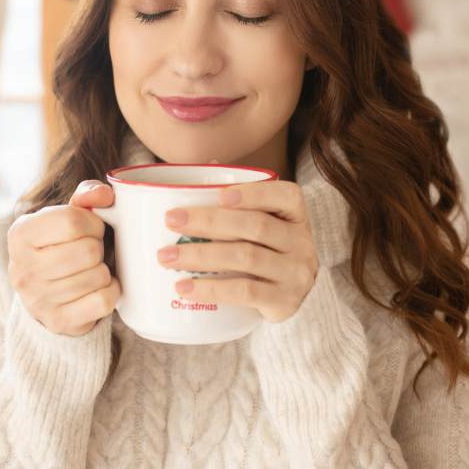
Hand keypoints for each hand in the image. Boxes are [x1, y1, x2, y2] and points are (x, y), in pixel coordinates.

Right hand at [5, 180, 121, 335]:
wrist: (43, 294)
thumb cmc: (58, 247)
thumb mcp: (65, 216)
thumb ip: (86, 197)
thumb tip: (104, 194)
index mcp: (20, 234)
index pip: (73, 220)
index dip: (93, 222)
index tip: (89, 229)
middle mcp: (22, 268)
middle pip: (88, 250)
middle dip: (98, 247)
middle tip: (90, 252)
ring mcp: (38, 299)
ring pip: (98, 276)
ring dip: (103, 270)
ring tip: (90, 270)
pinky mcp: (58, 321)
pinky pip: (103, 301)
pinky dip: (110, 291)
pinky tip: (98, 288)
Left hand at [156, 180, 318, 322]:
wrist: (299, 302)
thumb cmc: (271, 254)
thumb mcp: (267, 226)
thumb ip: (240, 202)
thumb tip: (207, 165)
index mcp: (296, 216)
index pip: (285, 196)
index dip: (254, 193)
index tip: (220, 195)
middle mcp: (300, 243)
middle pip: (255, 226)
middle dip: (208, 221)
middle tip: (171, 220)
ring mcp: (294, 274)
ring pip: (245, 257)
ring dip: (201, 254)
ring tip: (167, 256)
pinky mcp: (283, 302)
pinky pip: (244, 292)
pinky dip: (211, 289)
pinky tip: (185, 287)